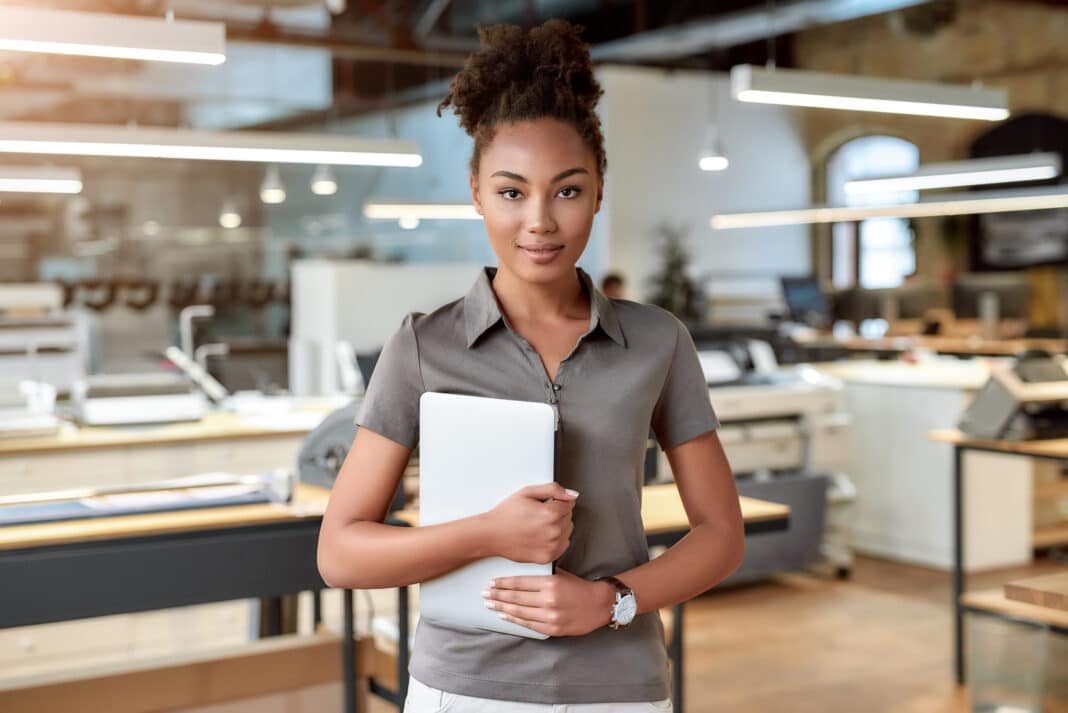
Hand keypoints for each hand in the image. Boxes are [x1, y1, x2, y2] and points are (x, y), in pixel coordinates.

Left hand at [481, 568, 614, 636]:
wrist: (599, 605)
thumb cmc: (579, 587)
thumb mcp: (561, 574)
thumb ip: (542, 574)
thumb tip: (519, 574)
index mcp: (550, 583)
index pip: (520, 583)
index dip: (503, 583)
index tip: (491, 582)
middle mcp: (548, 600)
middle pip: (516, 598)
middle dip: (497, 595)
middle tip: (484, 593)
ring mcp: (550, 616)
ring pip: (519, 612)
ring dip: (502, 607)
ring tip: (489, 604)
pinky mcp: (552, 629)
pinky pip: (528, 624)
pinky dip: (514, 620)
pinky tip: (504, 615)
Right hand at [483, 483, 576, 563]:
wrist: (491, 535)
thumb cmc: (506, 514)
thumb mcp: (527, 492)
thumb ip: (553, 490)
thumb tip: (572, 494)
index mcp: (550, 513)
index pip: (569, 503)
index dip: (557, 501)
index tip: (545, 504)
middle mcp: (554, 531)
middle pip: (569, 517)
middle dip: (558, 513)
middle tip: (538, 514)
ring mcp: (551, 546)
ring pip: (567, 531)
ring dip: (558, 526)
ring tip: (539, 525)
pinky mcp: (547, 557)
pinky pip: (563, 545)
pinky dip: (556, 540)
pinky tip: (541, 536)